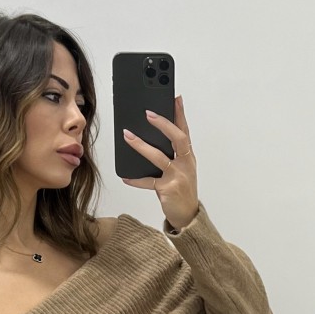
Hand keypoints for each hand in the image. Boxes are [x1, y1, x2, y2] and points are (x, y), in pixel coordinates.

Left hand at [121, 93, 198, 231]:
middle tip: (148, 113)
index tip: (175, 98)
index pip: (185, 131)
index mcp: (188, 156)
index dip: (180, 114)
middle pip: (178, 138)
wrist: (187, 216)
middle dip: (163, 124)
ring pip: (159, 157)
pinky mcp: (168, 189)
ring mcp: (178, 176)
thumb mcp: (181, 169)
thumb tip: (150, 138)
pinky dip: (136, 179)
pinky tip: (126, 177)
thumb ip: (171, 154)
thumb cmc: (181, 190)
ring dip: (141, 145)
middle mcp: (185, 163)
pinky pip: (149, 182)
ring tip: (127, 135)